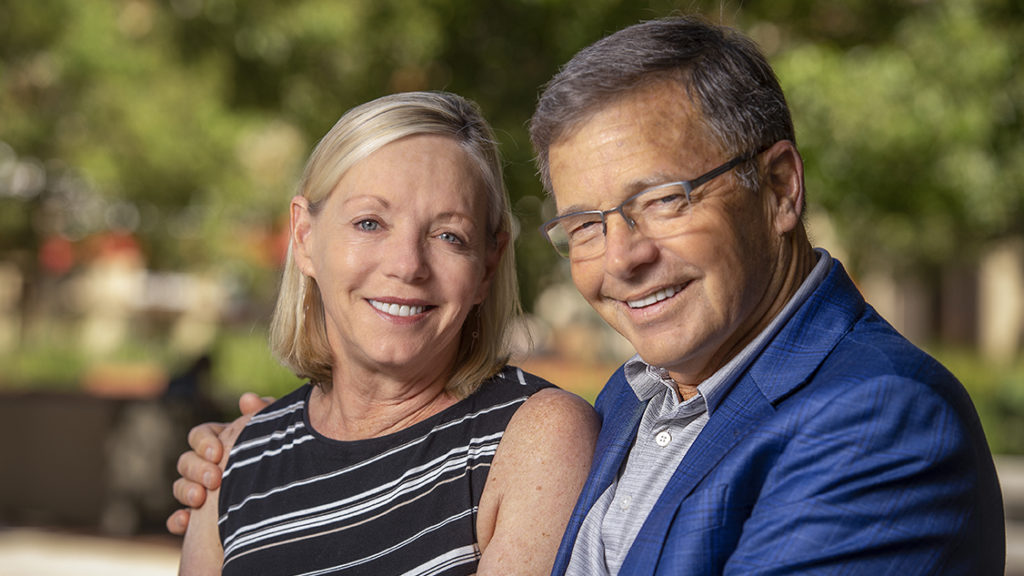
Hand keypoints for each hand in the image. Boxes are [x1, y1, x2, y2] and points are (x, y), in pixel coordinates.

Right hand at [165, 393, 272, 534]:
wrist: (294, 494)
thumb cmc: (283, 455)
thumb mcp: (277, 433)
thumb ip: (264, 413)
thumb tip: (246, 399)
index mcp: (221, 440)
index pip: (199, 435)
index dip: (203, 443)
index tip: (217, 453)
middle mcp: (207, 464)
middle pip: (186, 461)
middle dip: (197, 469)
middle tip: (214, 479)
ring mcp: (201, 490)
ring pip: (180, 486)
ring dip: (186, 491)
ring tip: (199, 499)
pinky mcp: (200, 518)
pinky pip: (179, 519)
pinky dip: (178, 520)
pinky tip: (185, 522)